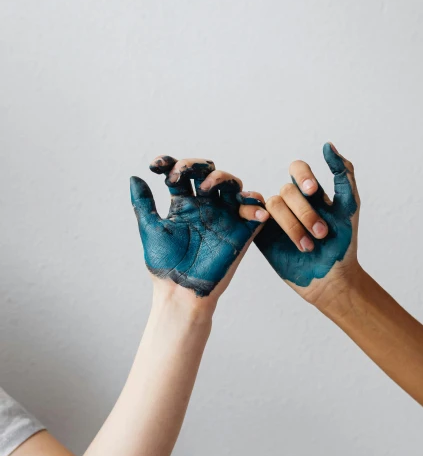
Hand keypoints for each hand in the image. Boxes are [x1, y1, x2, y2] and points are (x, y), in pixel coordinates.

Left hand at [130, 156, 266, 306]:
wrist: (181, 292)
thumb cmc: (165, 266)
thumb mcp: (151, 229)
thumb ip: (143, 203)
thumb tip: (134, 177)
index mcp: (183, 205)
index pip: (181, 174)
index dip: (170, 163)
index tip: (155, 165)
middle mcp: (205, 207)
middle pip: (208, 172)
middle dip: (195, 165)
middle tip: (180, 174)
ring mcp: (224, 217)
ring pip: (232, 184)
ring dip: (221, 177)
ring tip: (205, 188)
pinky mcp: (241, 231)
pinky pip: (255, 209)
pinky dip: (253, 202)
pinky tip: (241, 202)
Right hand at [255, 143, 359, 308]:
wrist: (332, 279)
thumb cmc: (344, 244)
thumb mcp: (350, 206)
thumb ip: (343, 174)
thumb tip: (327, 145)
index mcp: (310, 193)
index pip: (298, 169)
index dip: (302, 176)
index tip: (313, 191)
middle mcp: (291, 203)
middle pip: (287, 190)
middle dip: (305, 212)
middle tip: (322, 234)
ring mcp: (274, 219)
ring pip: (272, 205)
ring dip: (292, 226)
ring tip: (308, 246)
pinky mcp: (261, 235)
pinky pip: (248, 215)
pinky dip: (252, 214)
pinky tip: (265, 224)